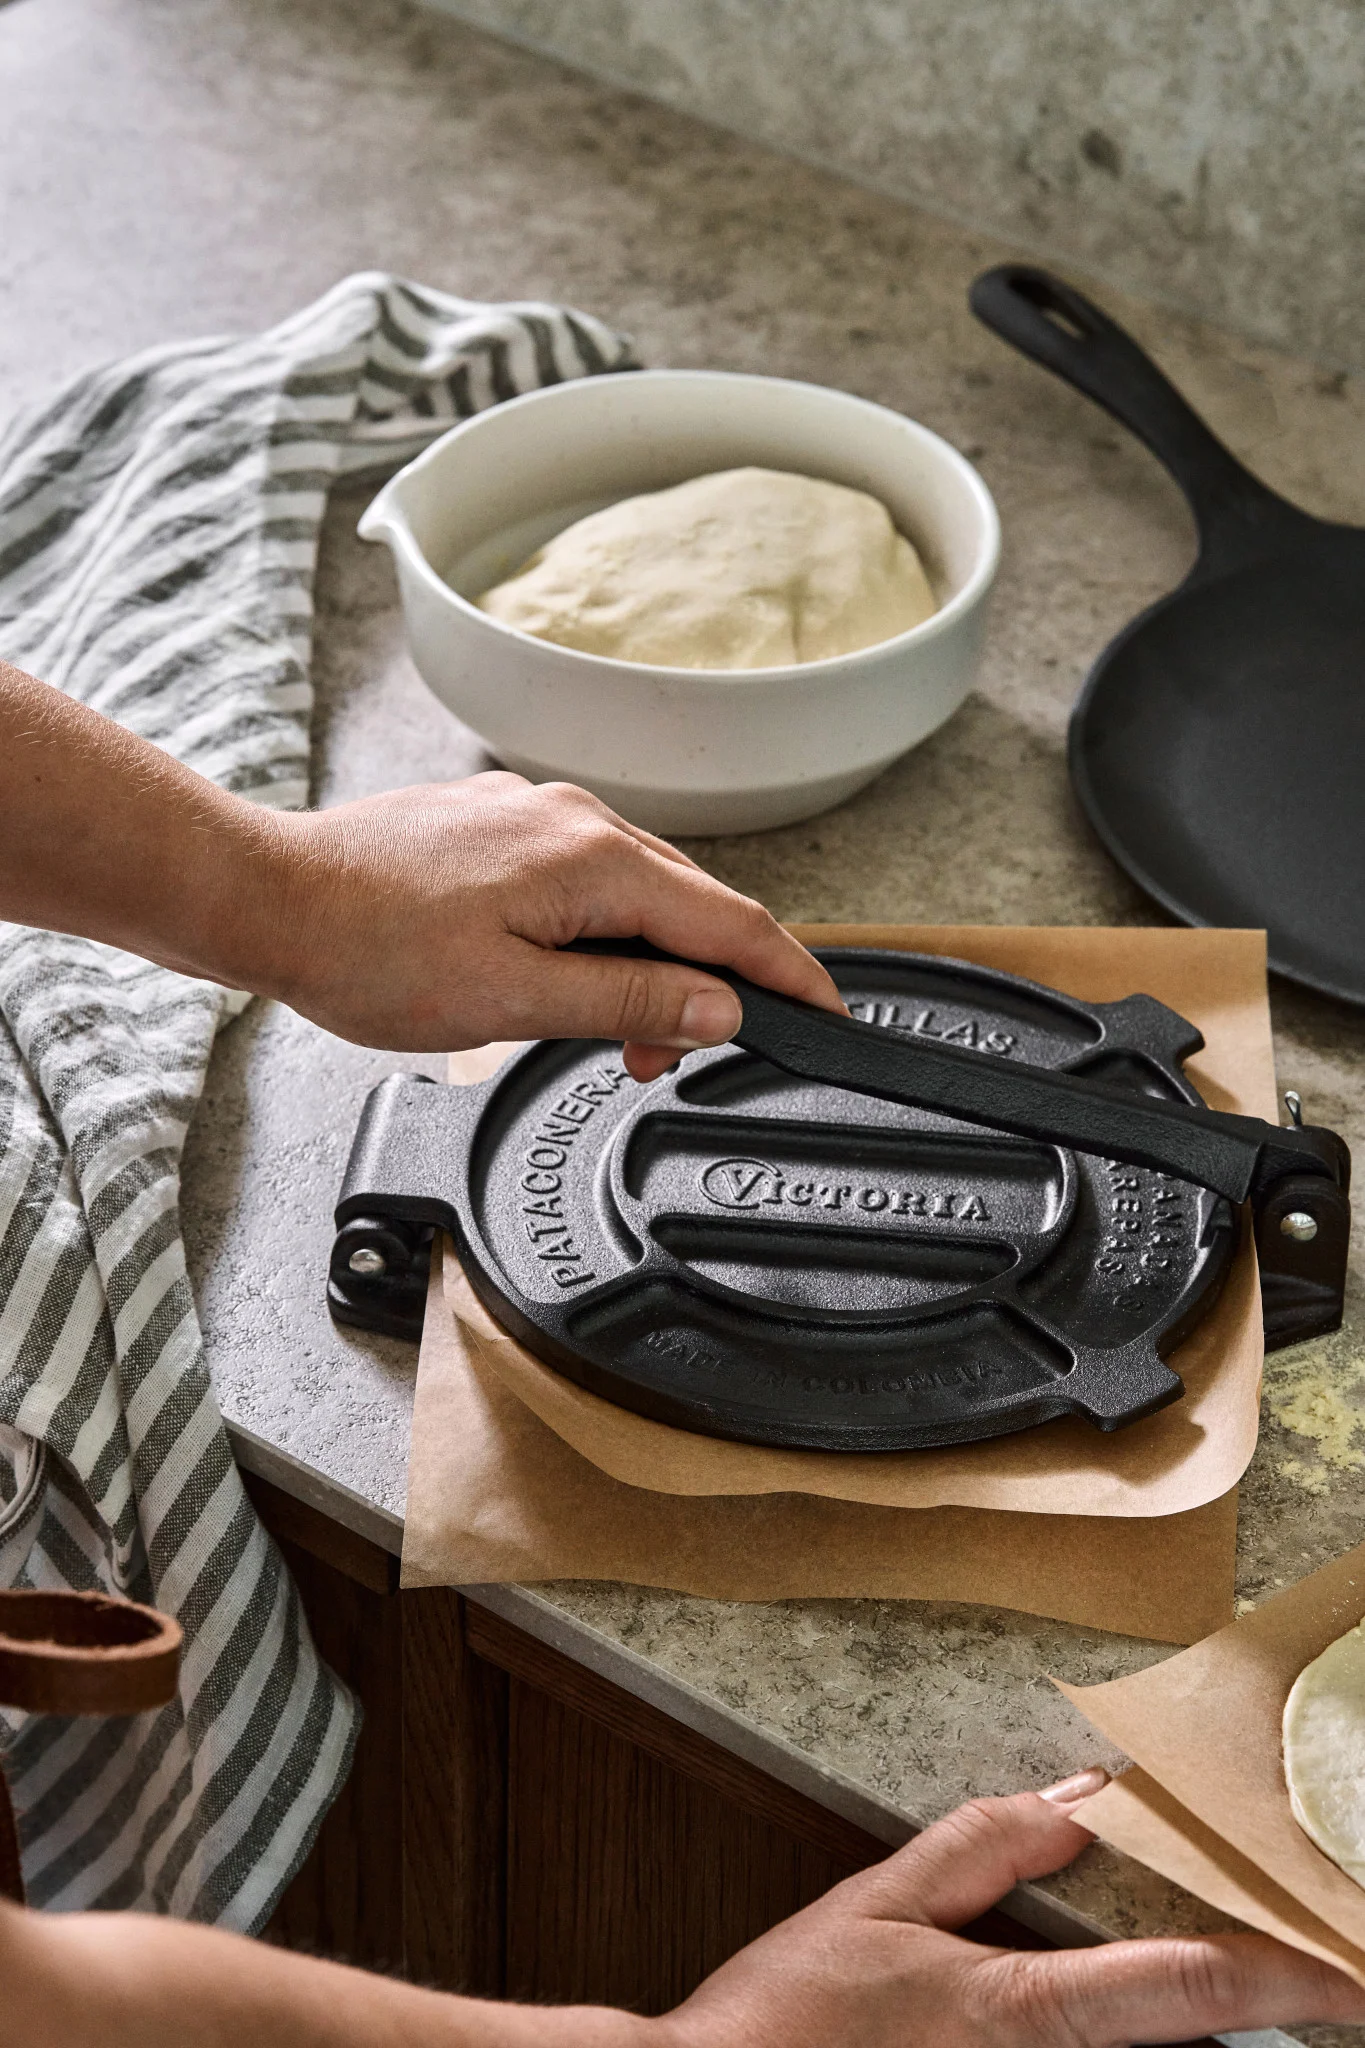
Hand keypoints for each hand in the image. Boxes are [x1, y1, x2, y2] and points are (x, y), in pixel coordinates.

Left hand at [258, 772, 842, 1076]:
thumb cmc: (368, 950)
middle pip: (694, 904)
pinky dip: (608, 936)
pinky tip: (575, 980)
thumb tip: (720, 1008)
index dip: (792, 978)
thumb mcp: (513, 1000)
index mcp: (594, 859)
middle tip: (673, 1065)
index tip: (831, 1020)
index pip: (732, 923)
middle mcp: (578, 819)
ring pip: (641, 894)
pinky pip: (592, 880)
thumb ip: (630, 1001)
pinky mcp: (505, 826)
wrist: (270, 897)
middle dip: (712, 987)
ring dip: (653, 967)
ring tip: (614, 1040)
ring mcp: (539, 814)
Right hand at [658, 1770, 1364, 2047]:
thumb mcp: (880, 1904)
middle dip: (1254, 1993)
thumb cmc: (787, 2021)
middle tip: (1312, 1946)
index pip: (1187, 1985)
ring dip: (1184, 2016)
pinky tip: (1132, 1992)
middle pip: (1188, 2043)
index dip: (1288, 1972)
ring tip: (1240, 1966)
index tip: (1352, 1961)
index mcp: (1020, 2012)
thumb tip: (1085, 1798)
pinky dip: (1124, 2035)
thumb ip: (988, 1845)